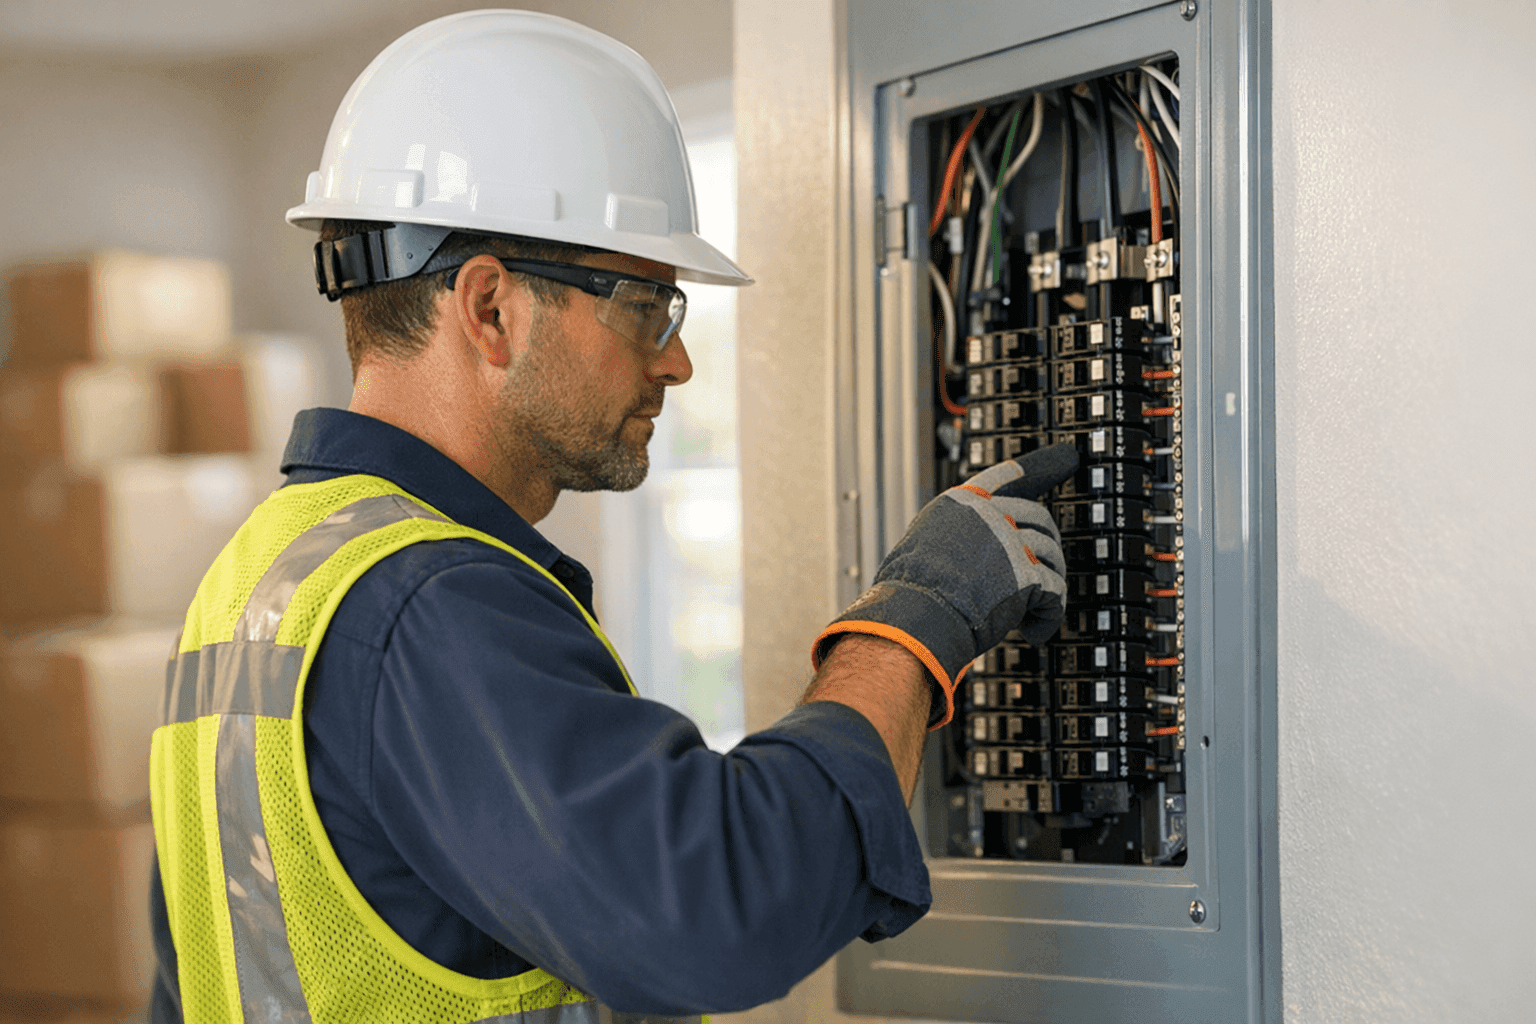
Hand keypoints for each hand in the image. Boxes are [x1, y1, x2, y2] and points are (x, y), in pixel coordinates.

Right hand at [812, 441, 1076, 728]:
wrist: (917, 613)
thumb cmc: (910, 589)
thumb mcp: (923, 542)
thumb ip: (954, 536)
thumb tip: (970, 555)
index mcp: (964, 503)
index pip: (1005, 477)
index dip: (1036, 468)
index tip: (1062, 458)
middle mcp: (991, 515)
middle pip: (1039, 518)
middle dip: (1046, 543)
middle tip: (1044, 567)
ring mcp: (1011, 543)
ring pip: (1051, 555)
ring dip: (1048, 582)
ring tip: (1035, 606)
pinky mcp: (1028, 576)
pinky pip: (1055, 593)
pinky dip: (1048, 616)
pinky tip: (1035, 629)